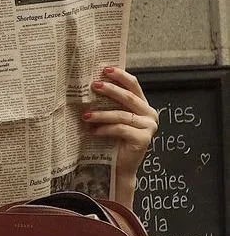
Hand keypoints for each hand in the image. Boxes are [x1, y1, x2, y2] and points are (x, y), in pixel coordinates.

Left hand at [82, 67, 157, 200]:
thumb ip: (108, 102)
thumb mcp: (111, 117)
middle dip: (110, 89)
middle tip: (94, 85)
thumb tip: (91, 83)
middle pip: (129, 97)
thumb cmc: (112, 139)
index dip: (120, 75)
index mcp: (142, 105)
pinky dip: (105, 129)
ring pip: (122, 115)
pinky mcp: (143, 139)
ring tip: (86, 115)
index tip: (105, 68)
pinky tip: (93, 131)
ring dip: (102, 114)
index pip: (133, 85)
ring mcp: (148, 127)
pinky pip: (121, 129)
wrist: (118, 166)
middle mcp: (149, 114)